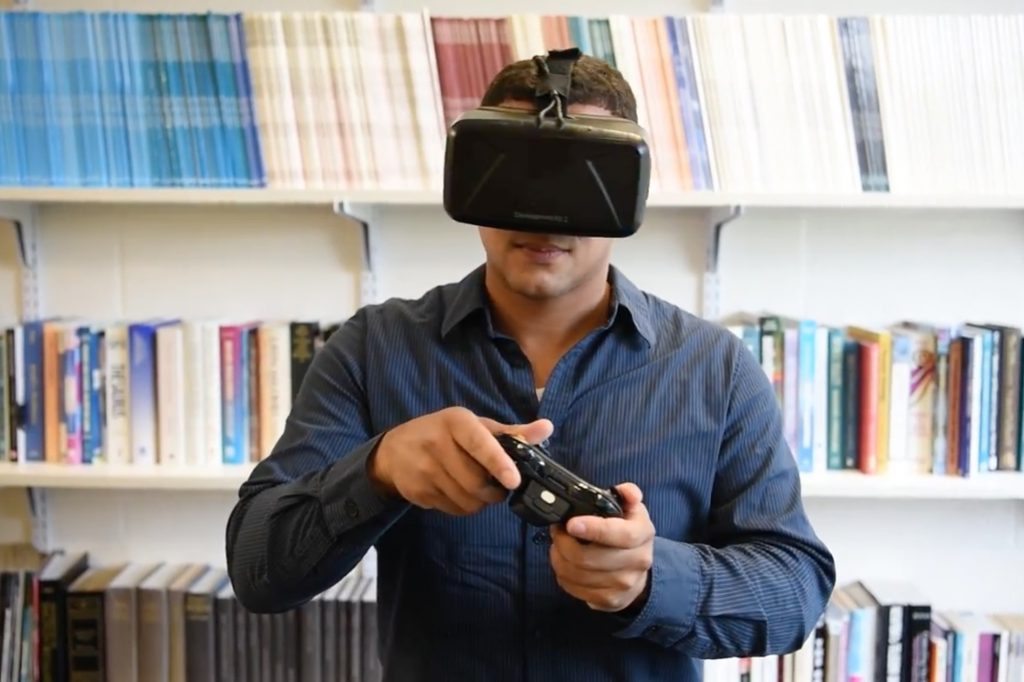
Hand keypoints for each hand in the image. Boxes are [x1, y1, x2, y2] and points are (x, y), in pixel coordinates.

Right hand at [369, 406, 552, 515]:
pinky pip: (453, 509)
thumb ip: (511, 432)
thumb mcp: (474, 427)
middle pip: (476, 482)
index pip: (480, 444)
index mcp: (456, 422)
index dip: (499, 463)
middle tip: (498, 487)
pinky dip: (463, 507)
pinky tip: (457, 493)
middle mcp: (437, 442)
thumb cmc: (443, 434)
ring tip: (477, 489)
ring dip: (480, 502)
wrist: (394, 450)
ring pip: (466, 500)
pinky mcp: (417, 490)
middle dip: (494, 492)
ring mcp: (424, 469)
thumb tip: (548, 428)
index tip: (514, 481)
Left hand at [549, 482, 654, 612]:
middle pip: (590, 559)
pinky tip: (564, 563)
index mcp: (642, 534)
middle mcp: (637, 562)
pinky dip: (563, 575)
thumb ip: (628, 495)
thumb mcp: (631, 509)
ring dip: (559, 558)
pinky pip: (575, 589)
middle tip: (557, 531)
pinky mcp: (610, 601)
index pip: (620, 534)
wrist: (639, 569)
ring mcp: (624, 585)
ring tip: (558, 545)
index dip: (594, 529)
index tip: (571, 523)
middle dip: (564, 543)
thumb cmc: (628, 532)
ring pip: (578, 575)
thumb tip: (627, 491)